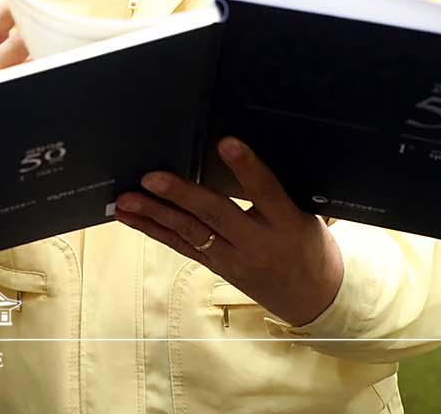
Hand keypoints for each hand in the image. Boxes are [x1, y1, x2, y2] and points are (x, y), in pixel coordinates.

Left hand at [113, 137, 342, 327]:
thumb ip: (274, 189)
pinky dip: (154, 230)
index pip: (266, 191)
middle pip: (216, 215)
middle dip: (180, 195)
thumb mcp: (303, 214)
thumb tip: (236, 149)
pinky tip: (131, 217)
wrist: (313, 297)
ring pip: (190, 234)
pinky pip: (181, 246)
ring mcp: (233, 259)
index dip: (247, 167)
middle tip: (151, 177)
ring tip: (126, 198)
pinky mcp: (216, 267)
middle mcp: (257, 242)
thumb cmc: (308, 244)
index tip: (226, 143)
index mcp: (287, 222)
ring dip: (155, 214)